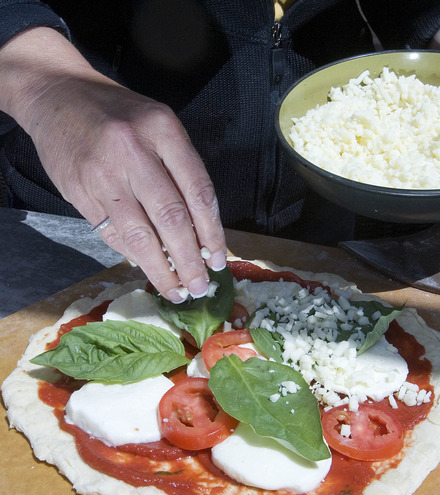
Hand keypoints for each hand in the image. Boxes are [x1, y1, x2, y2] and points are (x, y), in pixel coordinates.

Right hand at [0, 28, 225, 301]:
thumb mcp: (159, 125)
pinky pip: (112, 234)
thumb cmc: (120, 114)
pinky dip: (133, 256)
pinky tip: (148, 268)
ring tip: (176, 291)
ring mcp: (103, 174)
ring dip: (161, 269)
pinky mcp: (79, 192)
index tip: (218, 260)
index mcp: (163, 130)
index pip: (198, 191)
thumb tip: (200, 233)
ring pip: (139, 235)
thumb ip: (181, 170)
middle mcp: (134, 151)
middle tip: (200, 287)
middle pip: (171, 218)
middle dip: (189, 260)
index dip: (212, 233)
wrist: (58, 96)